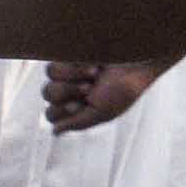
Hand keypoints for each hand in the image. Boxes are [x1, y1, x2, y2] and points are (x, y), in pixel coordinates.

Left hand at [42, 57, 165, 132]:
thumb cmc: (123, 90)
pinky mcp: (72, 54)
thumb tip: (54, 132)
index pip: (51, 115)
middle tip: (89, 88)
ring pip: (51, 75)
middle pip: (48, 93)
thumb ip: (77, 123)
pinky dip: (74, 65)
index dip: (62, 111)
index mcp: (77, 108)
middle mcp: (70, 89)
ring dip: (71, 76)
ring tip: (94, 73)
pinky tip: (93, 64)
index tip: (82, 105)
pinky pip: (57, 60)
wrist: (137, 61)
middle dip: (68, 91)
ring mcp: (70, 70)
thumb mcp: (102, 113)